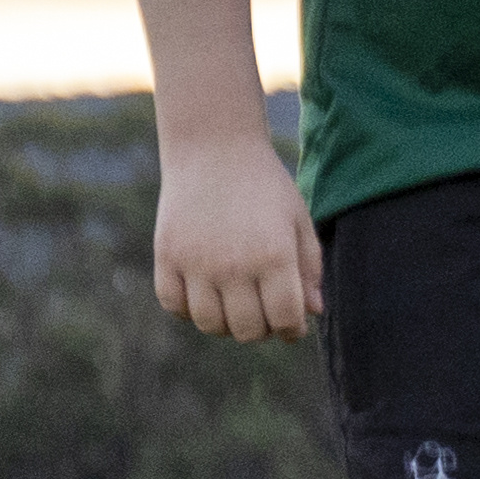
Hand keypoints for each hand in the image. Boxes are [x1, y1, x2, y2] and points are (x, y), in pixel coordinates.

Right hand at [151, 140, 321, 339]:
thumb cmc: (265, 185)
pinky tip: (204, 293)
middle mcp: (234, 266)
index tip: (292, 323)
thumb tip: (312, 312)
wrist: (214, 148)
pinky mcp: (167, 256)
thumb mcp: (298, 220)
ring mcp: (196, 263)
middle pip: (248, 330)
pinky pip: (173, 305)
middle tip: (264, 313)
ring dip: (226, 324)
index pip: (285, 319)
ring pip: (209, 324)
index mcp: (274, 256)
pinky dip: (188, 309)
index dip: (292, 329)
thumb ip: (309, 268)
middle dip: (262, 329)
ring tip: (235, 305)